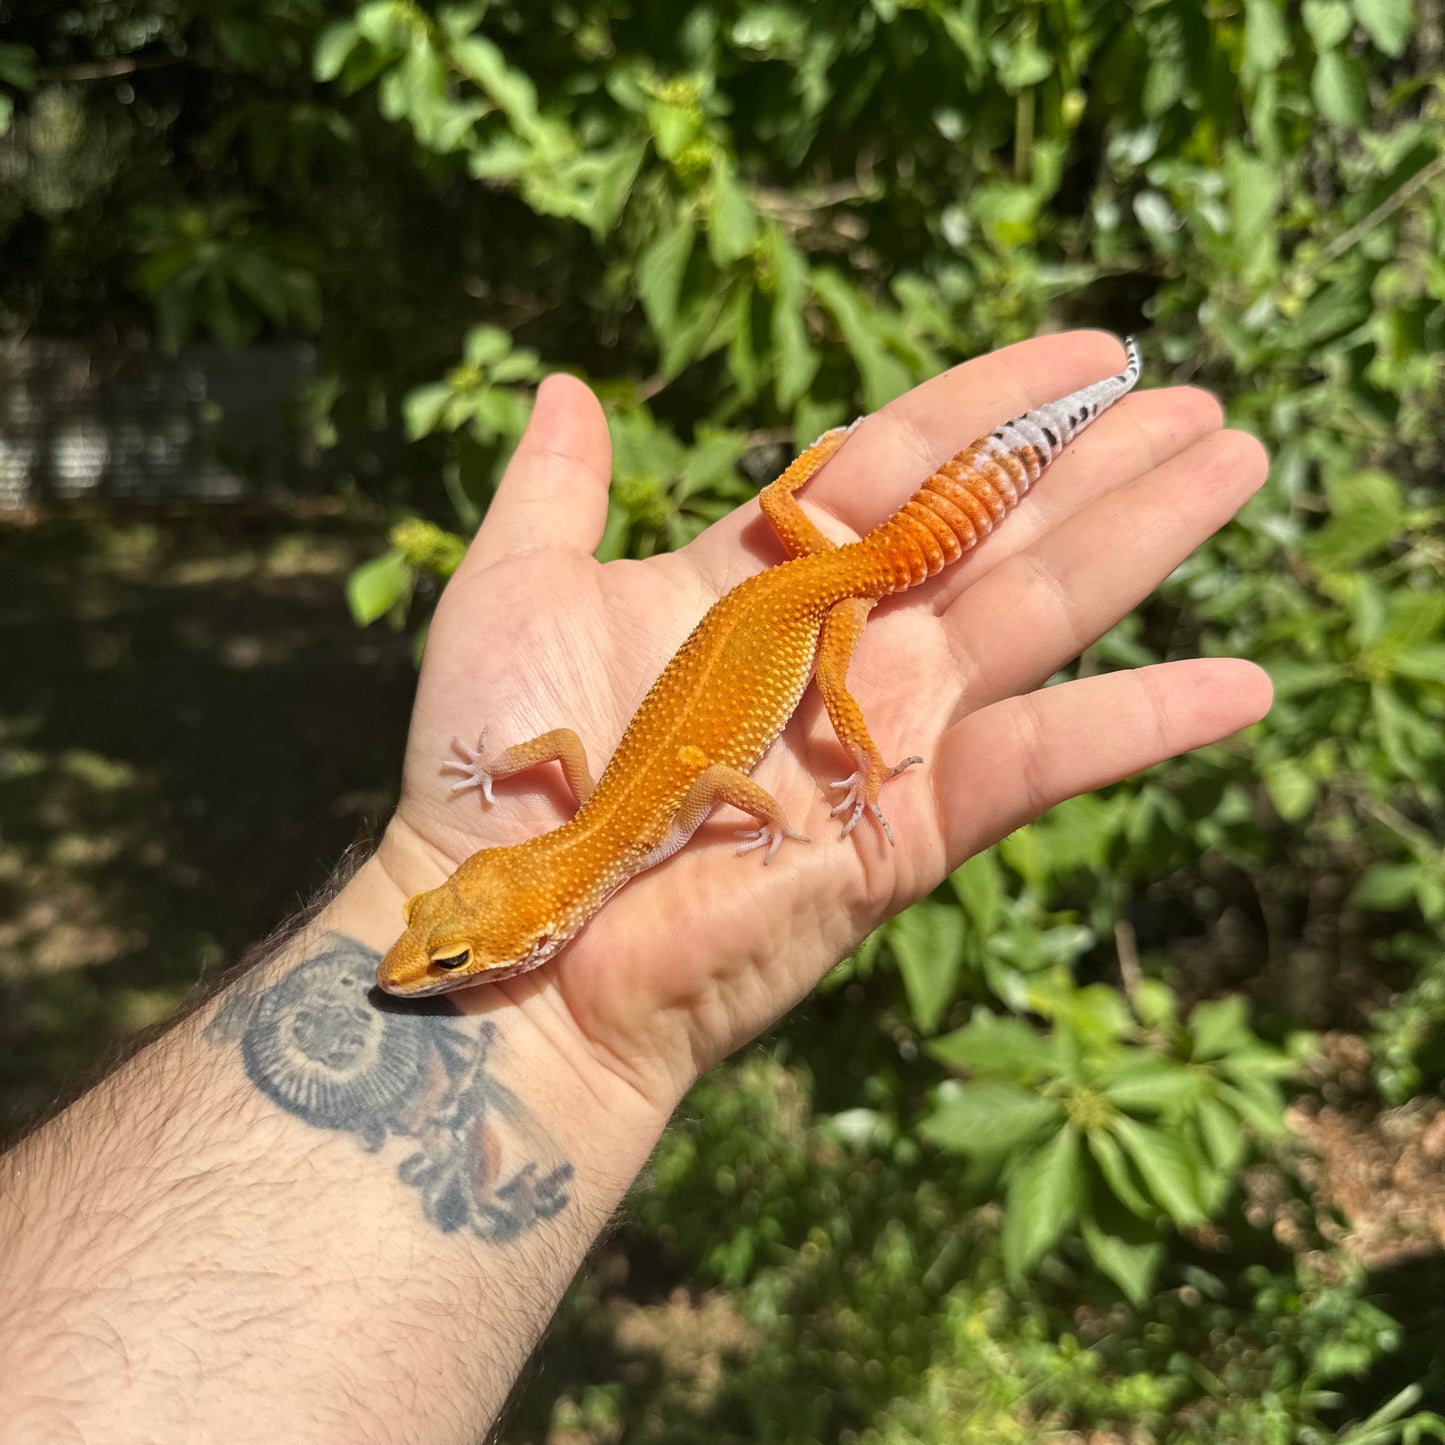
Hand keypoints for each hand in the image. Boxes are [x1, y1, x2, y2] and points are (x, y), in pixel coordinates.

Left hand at [372, 331, 1270, 1118]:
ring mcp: (883, 738)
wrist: (508, 926)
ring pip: (1036, 615)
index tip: (1085, 351)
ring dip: (1142, 541)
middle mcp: (839, 650)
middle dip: (1095, 461)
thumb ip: (554, 491)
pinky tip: (1243, 685)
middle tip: (1197, 399)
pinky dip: (1140, 726)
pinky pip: (1041, 763)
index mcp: (761, 585)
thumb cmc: (487, 766)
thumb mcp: (514, 591)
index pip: (901, 462)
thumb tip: (568, 386)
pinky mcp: (907, 831)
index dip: (991, 402)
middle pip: (992, 529)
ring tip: (1238, 463)